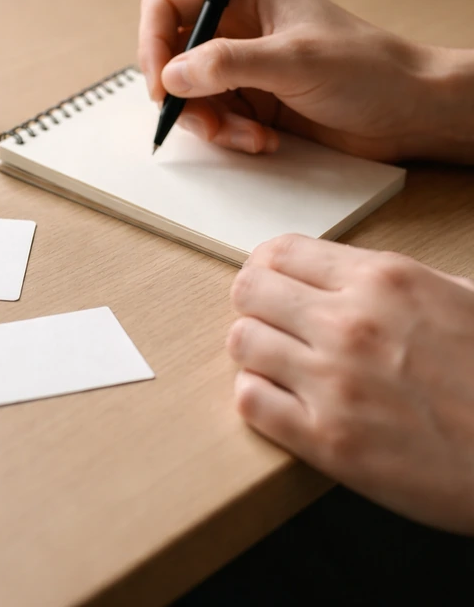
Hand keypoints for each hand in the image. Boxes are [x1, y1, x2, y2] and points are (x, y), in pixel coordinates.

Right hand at [138, 0, 473, 162]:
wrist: (409, 112)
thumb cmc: (369, 69)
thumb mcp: (295, 61)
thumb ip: (228, 64)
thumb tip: (171, 75)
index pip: (168, 6)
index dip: (153, 44)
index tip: (161, 84)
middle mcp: (237, 28)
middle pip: (170, 58)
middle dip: (183, 97)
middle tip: (207, 122)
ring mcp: (242, 67)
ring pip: (188, 96)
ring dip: (209, 123)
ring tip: (247, 136)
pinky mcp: (250, 102)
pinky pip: (212, 120)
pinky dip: (228, 137)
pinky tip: (261, 140)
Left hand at [228, 234, 473, 533]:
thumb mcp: (462, 299)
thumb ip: (393, 282)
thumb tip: (338, 274)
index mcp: (384, 281)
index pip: (281, 252)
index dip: (268, 268)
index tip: (272, 283)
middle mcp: (350, 324)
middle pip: (249, 291)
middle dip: (256, 305)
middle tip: (275, 324)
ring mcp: (333, 382)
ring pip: (242, 342)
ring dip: (256, 351)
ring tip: (282, 365)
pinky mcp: (325, 440)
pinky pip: (250, 400)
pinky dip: (258, 397)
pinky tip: (285, 401)